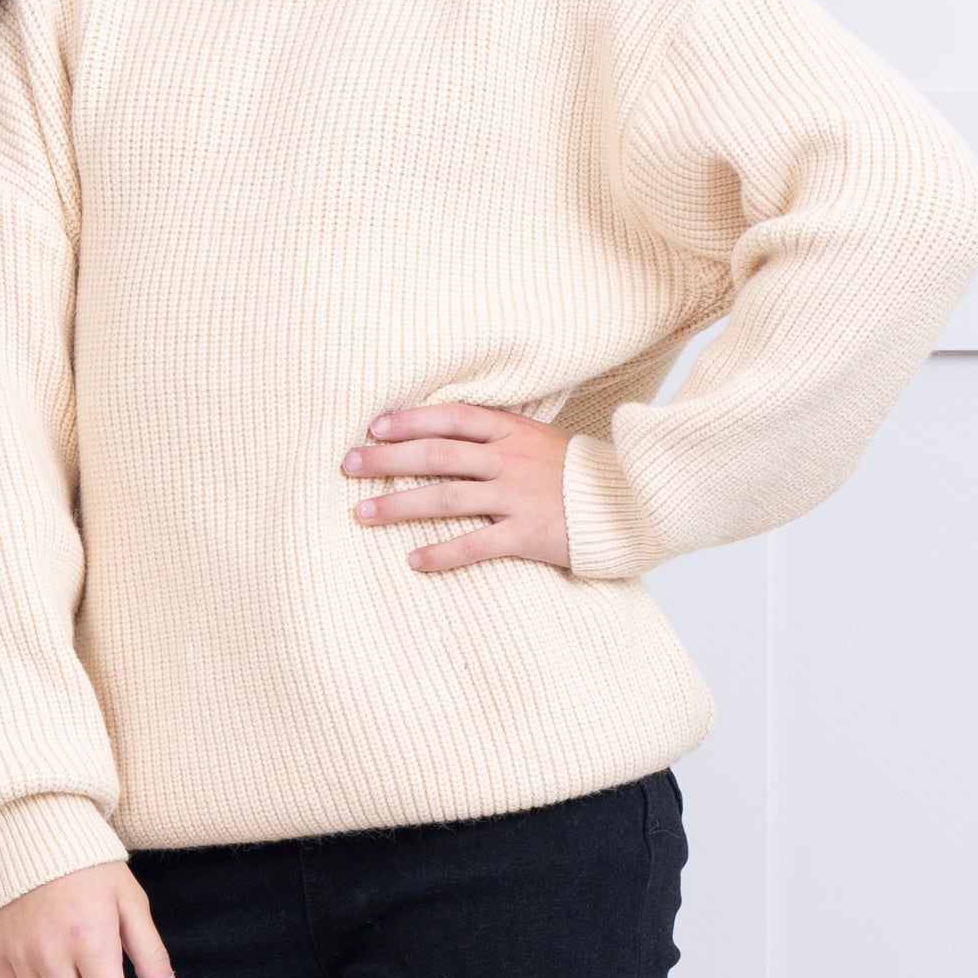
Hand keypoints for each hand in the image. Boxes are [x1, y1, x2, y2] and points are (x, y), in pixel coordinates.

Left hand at [343, 402, 573, 571]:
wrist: (629, 504)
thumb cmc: (576, 472)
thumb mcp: (539, 438)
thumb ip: (497, 434)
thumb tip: (445, 429)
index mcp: (512, 430)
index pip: (451, 417)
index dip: (410, 420)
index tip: (373, 427)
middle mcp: (509, 460)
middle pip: (436, 454)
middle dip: (387, 459)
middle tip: (348, 465)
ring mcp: (517, 497)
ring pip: (445, 498)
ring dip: (398, 505)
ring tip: (361, 513)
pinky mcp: (527, 534)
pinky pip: (476, 545)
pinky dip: (441, 553)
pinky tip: (412, 560)